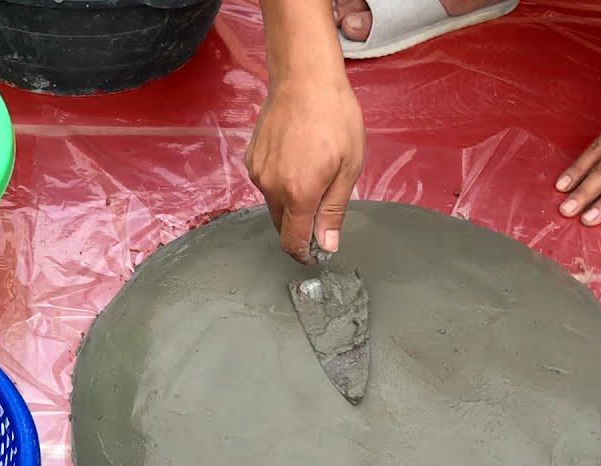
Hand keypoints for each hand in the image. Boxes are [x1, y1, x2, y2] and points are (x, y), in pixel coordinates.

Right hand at [246, 79, 365, 262]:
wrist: (304, 78)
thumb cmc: (335, 117)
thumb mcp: (349, 167)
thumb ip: (334, 210)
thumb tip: (326, 245)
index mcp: (298, 193)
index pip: (292, 240)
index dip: (304, 253)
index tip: (315, 253)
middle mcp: (271, 187)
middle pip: (281, 224)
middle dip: (300, 225)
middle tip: (323, 205)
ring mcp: (258, 172)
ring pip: (273, 203)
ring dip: (290, 201)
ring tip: (313, 171)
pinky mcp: (251, 158)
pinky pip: (266, 183)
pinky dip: (280, 182)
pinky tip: (297, 158)